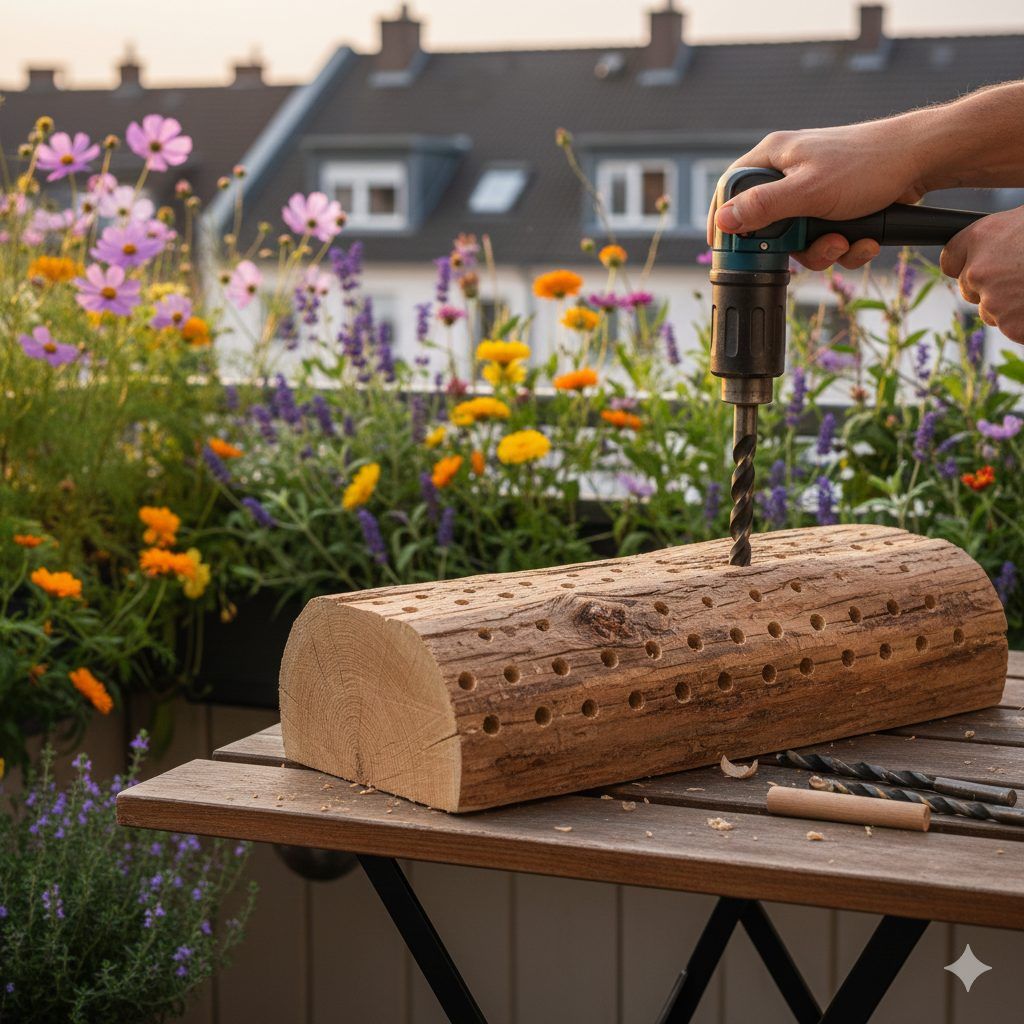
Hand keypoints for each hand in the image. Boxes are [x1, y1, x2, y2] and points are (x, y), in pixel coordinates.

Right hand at [707, 119, 933, 270]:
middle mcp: (790, 172)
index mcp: (774, 158)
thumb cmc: (867, 164)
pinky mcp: (836, 206)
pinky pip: (826, 237)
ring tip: (846, 243)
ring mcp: (814, 190)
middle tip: (813, 245)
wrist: (923, 160)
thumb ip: (763, 206)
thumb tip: (722, 220)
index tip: (726, 249)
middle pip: (767, 225)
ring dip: (824, 251)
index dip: (726, 220)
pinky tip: (863, 240)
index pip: (731, 188)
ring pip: (799, 238)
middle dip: (794, 247)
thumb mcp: (809, 191)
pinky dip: (845, 247)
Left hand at [941, 207, 1023, 342]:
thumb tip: (998, 247)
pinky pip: (1012, 327)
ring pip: (990, 310)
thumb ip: (1005, 236)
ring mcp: (994, 302)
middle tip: (1022, 277)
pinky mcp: (1012, 326)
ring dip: (1010, 304)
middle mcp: (979, 270)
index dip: (967, 262)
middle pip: (969, 287)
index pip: (951, 259)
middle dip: (990, 286)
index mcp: (981, 237)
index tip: (981, 265)